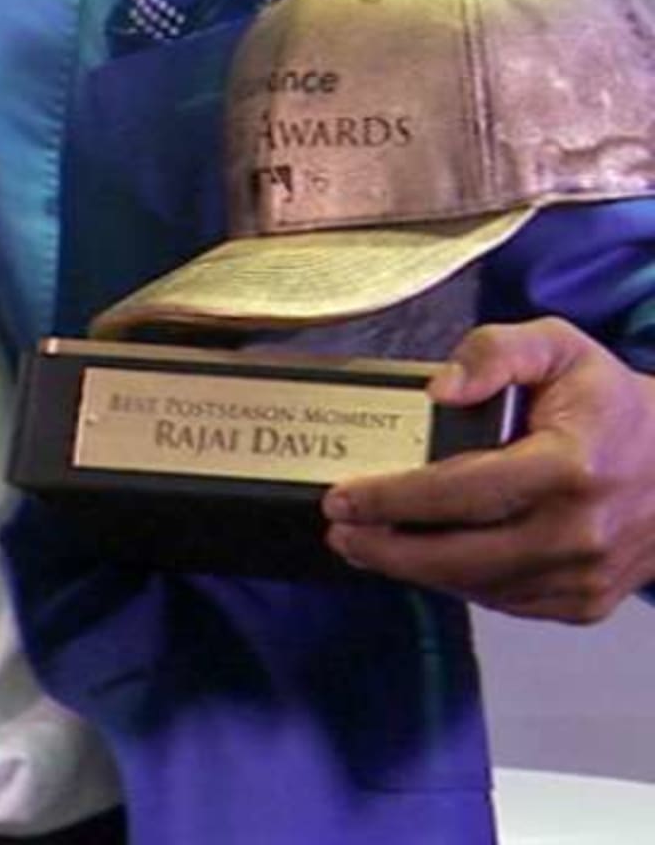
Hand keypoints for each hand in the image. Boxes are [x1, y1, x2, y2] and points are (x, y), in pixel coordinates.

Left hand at [326, 317, 654, 621]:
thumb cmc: (613, 406)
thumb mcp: (560, 349)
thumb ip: (495, 351)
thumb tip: (439, 389)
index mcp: (570, 466)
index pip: (461, 491)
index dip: (393, 499)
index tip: (341, 498)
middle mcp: (580, 531)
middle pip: (459, 555)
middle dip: (386, 548)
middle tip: (340, 531)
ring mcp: (585, 576)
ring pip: (477, 585)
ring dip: (415, 570)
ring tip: (369, 545)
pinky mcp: (585, 603)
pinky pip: (504, 601)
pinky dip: (460, 583)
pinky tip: (429, 561)